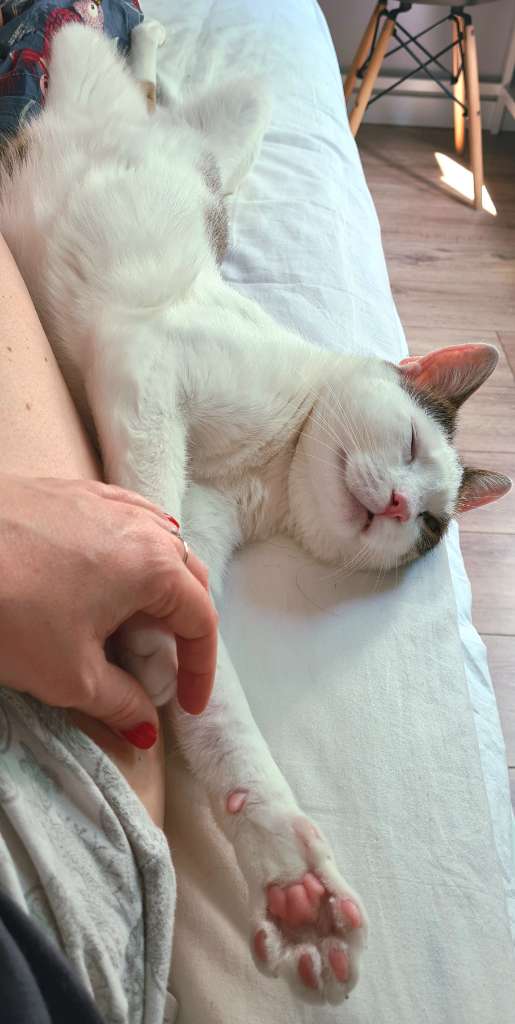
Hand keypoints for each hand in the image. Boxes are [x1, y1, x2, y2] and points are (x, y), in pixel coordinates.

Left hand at [0, 476, 217, 744]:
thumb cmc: (9, 610)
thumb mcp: (70, 676)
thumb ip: (120, 702)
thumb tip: (144, 723)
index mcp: (154, 565)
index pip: (201, 620)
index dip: (200, 670)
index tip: (187, 705)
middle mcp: (140, 523)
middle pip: (187, 576)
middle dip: (184, 626)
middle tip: (166, 666)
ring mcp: (104, 500)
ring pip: (158, 541)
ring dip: (161, 585)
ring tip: (137, 621)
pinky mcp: (70, 491)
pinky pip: (123, 519)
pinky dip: (130, 551)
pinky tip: (106, 572)